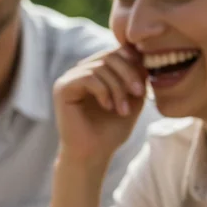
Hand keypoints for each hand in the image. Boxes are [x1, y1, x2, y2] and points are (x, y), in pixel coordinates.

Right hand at [52, 47, 146, 165]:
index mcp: (96, 71)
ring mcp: (69, 79)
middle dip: (129, 74)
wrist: (93, 154)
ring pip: (101, 66)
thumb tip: (143, 53)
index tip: (144, 87)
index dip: (135, 64)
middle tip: (139, 94)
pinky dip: (103, 91)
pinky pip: (88, 77)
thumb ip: (137, 75)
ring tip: (123, 110)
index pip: (118, 52)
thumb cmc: (112, 130)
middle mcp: (81, 71)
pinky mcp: (62, 88)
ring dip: (118, 88)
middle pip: (111, 55)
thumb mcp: (132, 98)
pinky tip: (108, 107)